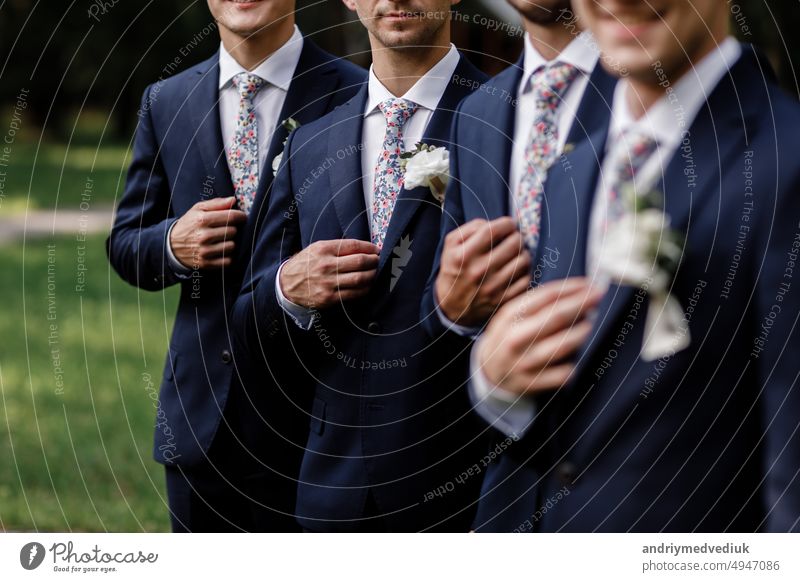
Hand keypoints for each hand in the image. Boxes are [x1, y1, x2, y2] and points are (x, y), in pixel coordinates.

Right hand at [169, 197, 246, 269]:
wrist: (171, 246)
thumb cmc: (189, 224)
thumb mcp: (198, 209)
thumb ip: (216, 203)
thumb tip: (233, 200)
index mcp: (202, 220)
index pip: (231, 217)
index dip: (240, 216)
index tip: (241, 217)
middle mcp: (204, 236)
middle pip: (233, 231)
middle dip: (231, 229)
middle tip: (225, 229)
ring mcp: (205, 251)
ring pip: (232, 246)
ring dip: (229, 242)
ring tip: (221, 240)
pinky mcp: (206, 263)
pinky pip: (228, 260)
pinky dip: (227, 256)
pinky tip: (220, 250)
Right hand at [280, 239, 379, 308]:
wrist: (287, 285)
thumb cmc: (305, 264)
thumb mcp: (317, 249)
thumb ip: (337, 247)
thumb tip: (363, 248)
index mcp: (324, 249)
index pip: (353, 245)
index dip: (369, 247)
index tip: (376, 250)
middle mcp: (326, 265)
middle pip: (359, 261)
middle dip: (374, 261)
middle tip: (378, 261)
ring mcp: (328, 283)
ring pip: (360, 278)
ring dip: (372, 275)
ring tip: (375, 273)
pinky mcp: (329, 298)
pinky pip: (354, 294)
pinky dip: (365, 289)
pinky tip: (367, 285)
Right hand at [435, 217, 531, 327]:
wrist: (451, 307)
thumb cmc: (454, 269)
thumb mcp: (451, 245)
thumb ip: (471, 228)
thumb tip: (494, 223)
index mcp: (464, 255)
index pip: (493, 230)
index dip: (506, 223)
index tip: (508, 225)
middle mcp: (479, 271)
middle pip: (514, 243)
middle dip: (516, 237)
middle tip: (512, 239)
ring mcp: (493, 287)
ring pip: (524, 260)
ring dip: (523, 253)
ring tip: (515, 254)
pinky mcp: (504, 300)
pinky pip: (526, 279)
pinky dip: (525, 272)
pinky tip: (516, 270)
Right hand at [475, 278, 603, 395]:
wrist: (489, 370)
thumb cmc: (508, 336)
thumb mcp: (511, 315)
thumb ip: (536, 303)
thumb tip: (575, 291)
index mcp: (510, 316)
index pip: (546, 296)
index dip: (571, 288)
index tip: (589, 284)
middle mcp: (516, 338)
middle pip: (557, 316)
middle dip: (583, 303)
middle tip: (600, 295)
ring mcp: (524, 361)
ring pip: (563, 345)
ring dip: (582, 332)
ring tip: (590, 325)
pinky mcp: (532, 382)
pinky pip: (562, 373)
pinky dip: (574, 364)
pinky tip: (578, 357)